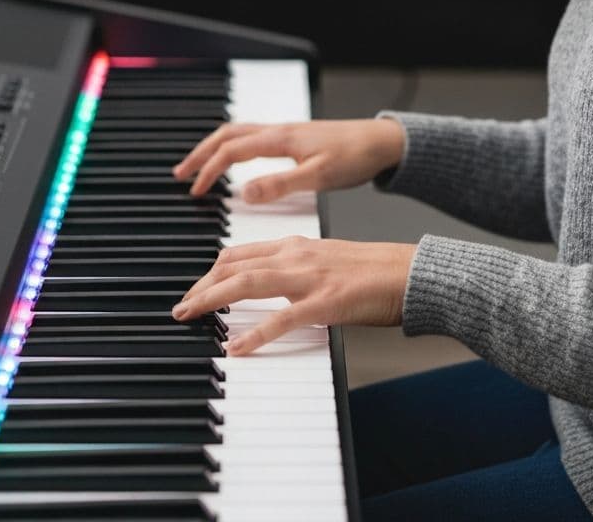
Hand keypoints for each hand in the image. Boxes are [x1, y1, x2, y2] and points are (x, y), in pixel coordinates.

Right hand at [171, 118, 404, 203]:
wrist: (382, 142)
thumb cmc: (355, 157)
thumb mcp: (318, 177)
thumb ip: (280, 185)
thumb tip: (243, 193)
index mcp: (280, 139)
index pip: (232, 150)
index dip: (209, 169)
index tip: (194, 190)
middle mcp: (279, 131)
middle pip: (227, 135)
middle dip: (201, 153)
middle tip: (181, 175)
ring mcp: (286, 133)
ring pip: (239, 133)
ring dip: (215, 148)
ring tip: (200, 167)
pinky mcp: (295, 138)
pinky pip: (254, 137)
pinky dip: (235, 147)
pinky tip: (237, 162)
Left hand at [171, 236, 416, 354]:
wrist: (410, 271)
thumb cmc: (374, 270)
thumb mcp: (327, 260)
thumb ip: (299, 269)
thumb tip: (274, 286)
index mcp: (298, 246)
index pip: (241, 252)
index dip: (212, 271)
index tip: (196, 288)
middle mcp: (297, 256)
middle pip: (235, 266)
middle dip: (202, 286)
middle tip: (181, 306)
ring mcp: (310, 278)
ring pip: (248, 283)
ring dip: (211, 299)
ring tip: (188, 314)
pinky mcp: (326, 303)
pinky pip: (282, 320)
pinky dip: (255, 333)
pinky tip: (236, 347)